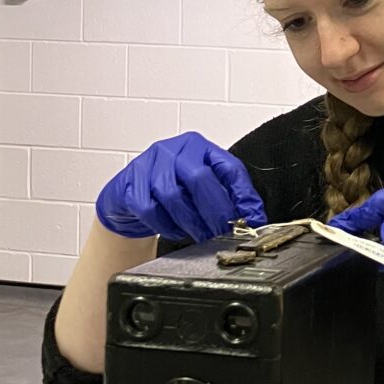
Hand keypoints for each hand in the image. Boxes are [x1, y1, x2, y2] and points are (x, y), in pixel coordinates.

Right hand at [95, 131, 267, 241]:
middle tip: (224, 233)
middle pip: (199, 178)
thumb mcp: (201, 189)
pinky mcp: (129, 183)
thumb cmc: (170, 190)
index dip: (244, 195)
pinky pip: (149, 209)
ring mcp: (149, 164)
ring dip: (191, 222)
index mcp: (199, 147)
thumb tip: (253, 219)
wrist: (129, 196)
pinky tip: (175, 230)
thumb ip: (227, 198)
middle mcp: (174, 150)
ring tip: (201, 235)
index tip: (252, 219)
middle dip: (216, 212)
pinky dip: (166, 226)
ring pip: (173, 195)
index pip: (229, 167)